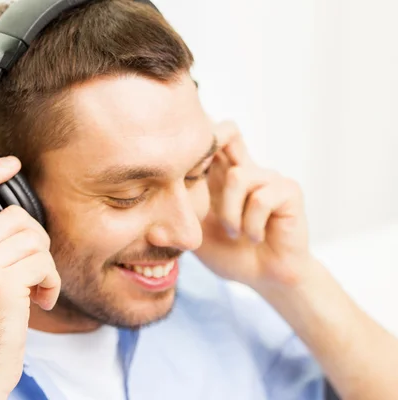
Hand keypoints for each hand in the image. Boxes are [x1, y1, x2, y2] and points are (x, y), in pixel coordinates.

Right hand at [0, 156, 60, 399]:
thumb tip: (20, 225)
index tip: (11, 162)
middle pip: (17, 218)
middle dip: (38, 242)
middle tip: (36, 271)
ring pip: (35, 240)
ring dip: (46, 267)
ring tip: (37, 291)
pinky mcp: (0, 285)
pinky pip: (43, 263)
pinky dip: (51, 282)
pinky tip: (41, 302)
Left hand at [193, 119, 310, 289]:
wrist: (266, 277)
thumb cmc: (231, 253)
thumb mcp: (196, 235)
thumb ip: (179, 222)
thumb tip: (149, 228)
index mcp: (221, 176)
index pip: (209, 141)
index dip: (195, 138)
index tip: (176, 150)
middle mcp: (246, 170)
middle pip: (229, 133)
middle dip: (210, 147)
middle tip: (196, 172)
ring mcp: (268, 178)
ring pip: (238, 177)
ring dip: (230, 214)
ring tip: (234, 232)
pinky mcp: (288, 191)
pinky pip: (261, 199)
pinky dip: (251, 225)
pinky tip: (254, 237)